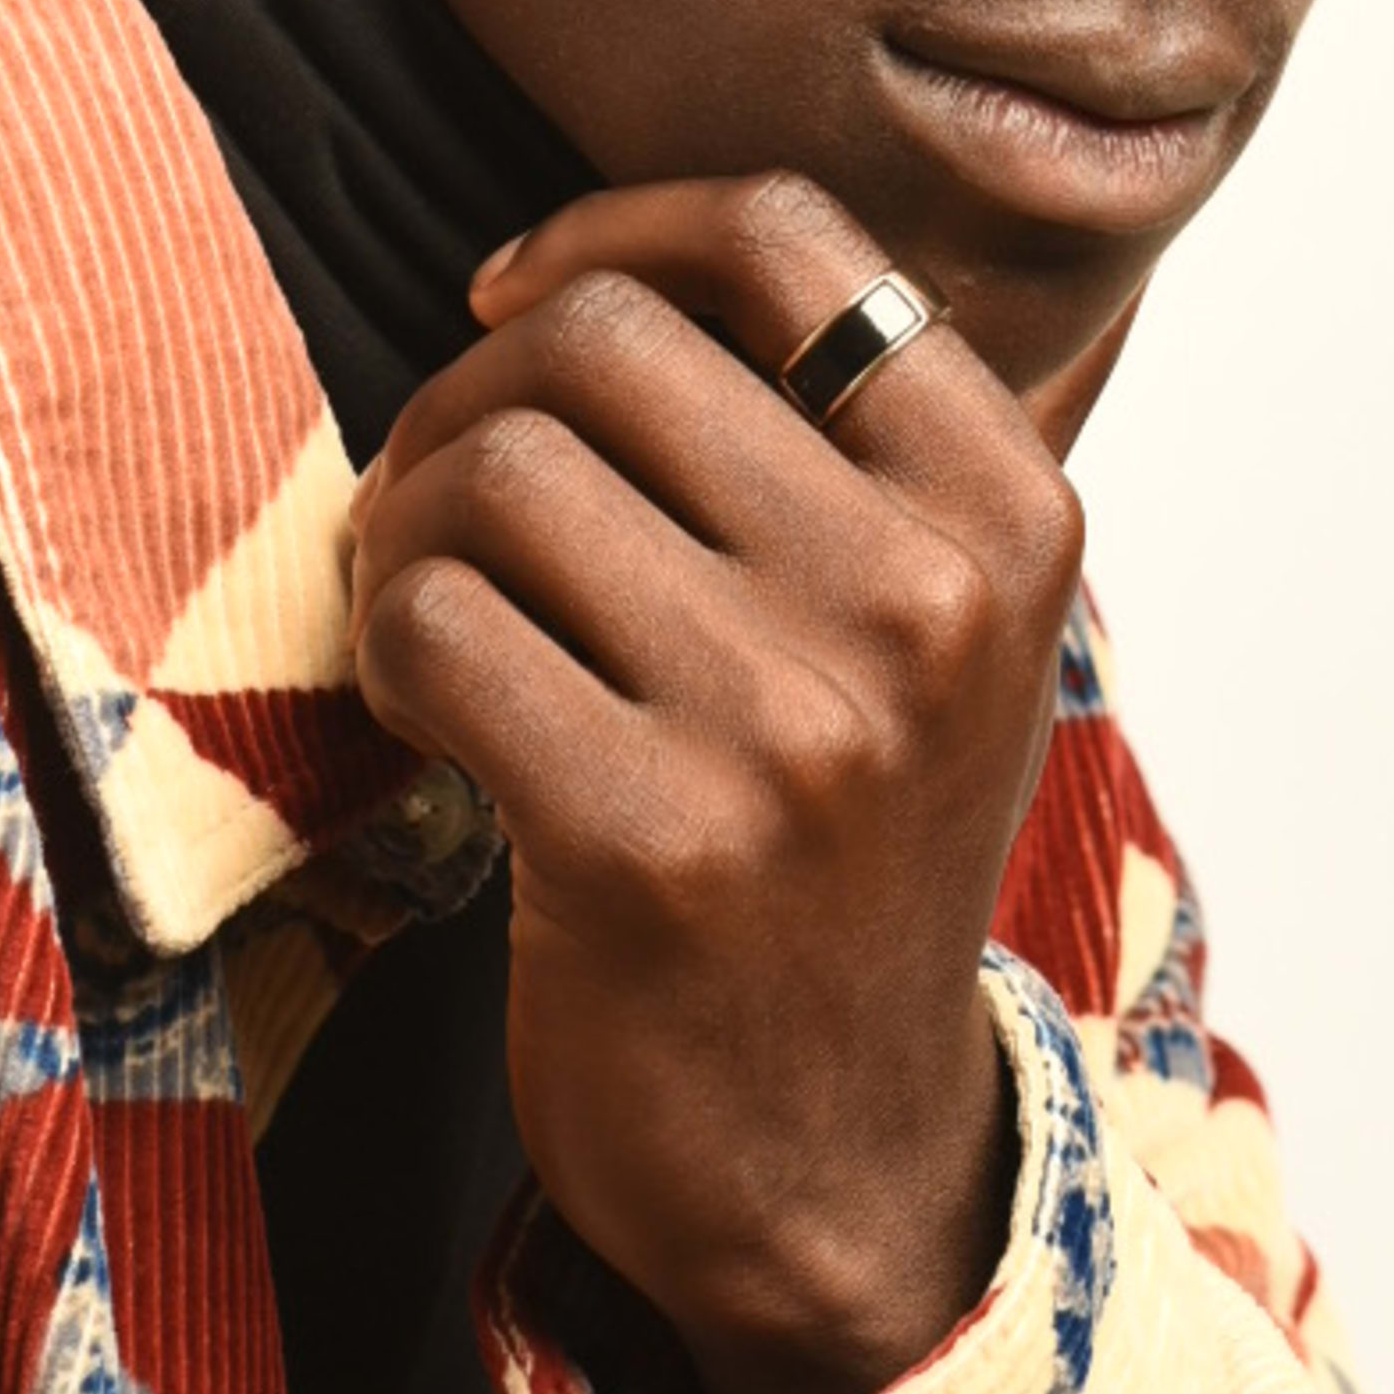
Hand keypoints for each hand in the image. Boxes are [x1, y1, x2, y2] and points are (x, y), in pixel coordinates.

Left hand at [348, 173, 1089, 1393]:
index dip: (614, 232)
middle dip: (474, 392)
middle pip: (603, 338)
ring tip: (433, 609)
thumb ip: (837, 438)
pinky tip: (430, 715)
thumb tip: (595, 252)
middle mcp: (923, 601)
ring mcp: (795, 727)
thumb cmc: (840, 850)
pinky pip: (433, 626)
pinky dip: (386, 646)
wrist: (835, 1161)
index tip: (523, 300)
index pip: (787, 238)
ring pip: (496, 472)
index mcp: (1007, 511)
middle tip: (448, 498)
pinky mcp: (649, 844)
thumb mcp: (928, 627)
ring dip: (408, 527)